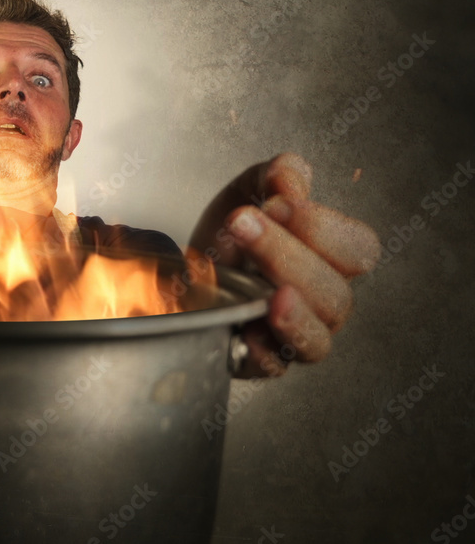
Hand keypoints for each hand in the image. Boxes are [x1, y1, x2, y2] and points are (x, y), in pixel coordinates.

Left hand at [189, 153, 379, 377]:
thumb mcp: (250, 190)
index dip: (322, 228)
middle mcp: (322, 302)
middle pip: (334, 294)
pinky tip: (247, 328)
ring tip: (268, 292)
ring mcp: (294, 337)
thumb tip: (289, 182)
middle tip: (242, 224)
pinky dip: (263, 351)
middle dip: (287, 256)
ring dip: (291, 311)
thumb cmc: (232, 234)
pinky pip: (273, 367)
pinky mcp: (259, 361)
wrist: (185, 268)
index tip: (276, 203)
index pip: (357, 250)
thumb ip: (276, 176)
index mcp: (332, 258)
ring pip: (316, 337)